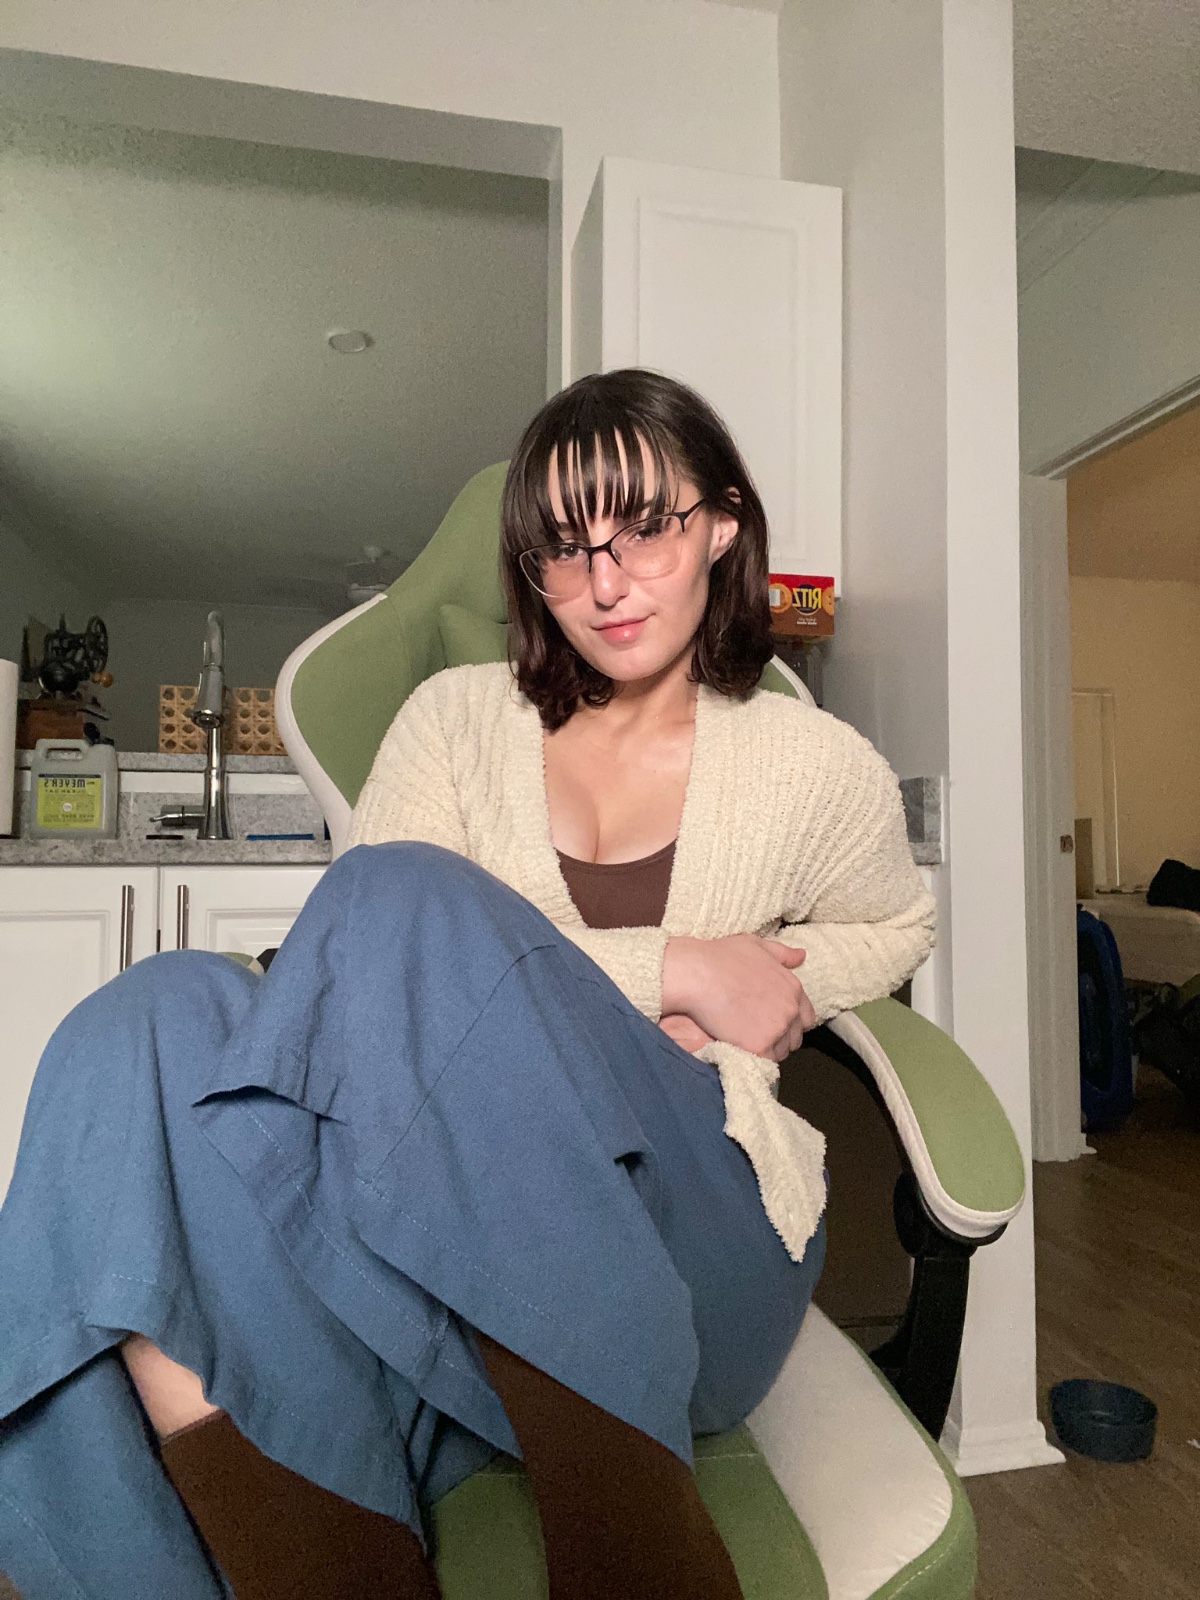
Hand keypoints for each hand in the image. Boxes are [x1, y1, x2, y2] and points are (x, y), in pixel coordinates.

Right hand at [662, 935, 817, 1060]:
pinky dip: (755, 1058)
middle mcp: (790, 1010)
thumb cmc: (721, 957)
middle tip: (756, 1032)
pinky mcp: (760, 1047)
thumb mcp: (756, 945)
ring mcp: (777, 1030)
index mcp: (793, 988)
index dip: (790, 1021)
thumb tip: (801, 955)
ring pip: (780, 1052)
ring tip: (746, 1041)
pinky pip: (765, 1061)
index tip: (772, 1021)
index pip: (806, 1017)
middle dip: (780, 1037)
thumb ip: (782, 953)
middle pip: (795, 1037)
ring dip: (767, 1049)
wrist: (698, 975)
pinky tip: (740, 1048)